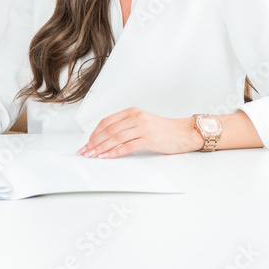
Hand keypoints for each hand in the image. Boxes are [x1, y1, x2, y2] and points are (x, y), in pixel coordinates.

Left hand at [78, 107, 201, 158]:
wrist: (183, 133)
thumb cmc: (163, 130)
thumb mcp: (142, 122)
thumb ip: (126, 126)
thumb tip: (106, 138)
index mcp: (132, 112)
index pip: (107, 121)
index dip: (95, 133)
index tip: (87, 142)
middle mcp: (136, 117)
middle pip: (109, 130)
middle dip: (94, 142)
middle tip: (85, 151)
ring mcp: (142, 127)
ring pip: (115, 138)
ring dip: (101, 148)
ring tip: (92, 155)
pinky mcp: (148, 139)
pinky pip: (127, 146)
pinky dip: (114, 152)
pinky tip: (107, 157)